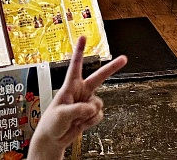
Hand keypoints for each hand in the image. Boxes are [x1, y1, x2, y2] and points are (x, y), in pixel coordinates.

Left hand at [28, 37, 126, 159]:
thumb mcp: (62, 114)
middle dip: (112, 68)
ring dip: (90, 114)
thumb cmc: (52, 123)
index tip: (83, 36)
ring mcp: (86, 102)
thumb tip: (93, 107)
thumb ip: (78, 109)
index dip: (79, 51)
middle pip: (99, 77)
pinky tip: (81, 125)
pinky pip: (98, 115)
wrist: (53, 139)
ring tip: (77, 119)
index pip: (75, 66)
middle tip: (124, 58)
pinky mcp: (90, 114)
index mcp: (70, 86)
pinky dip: (91, 122)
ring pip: (99, 103)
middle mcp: (80, 91)